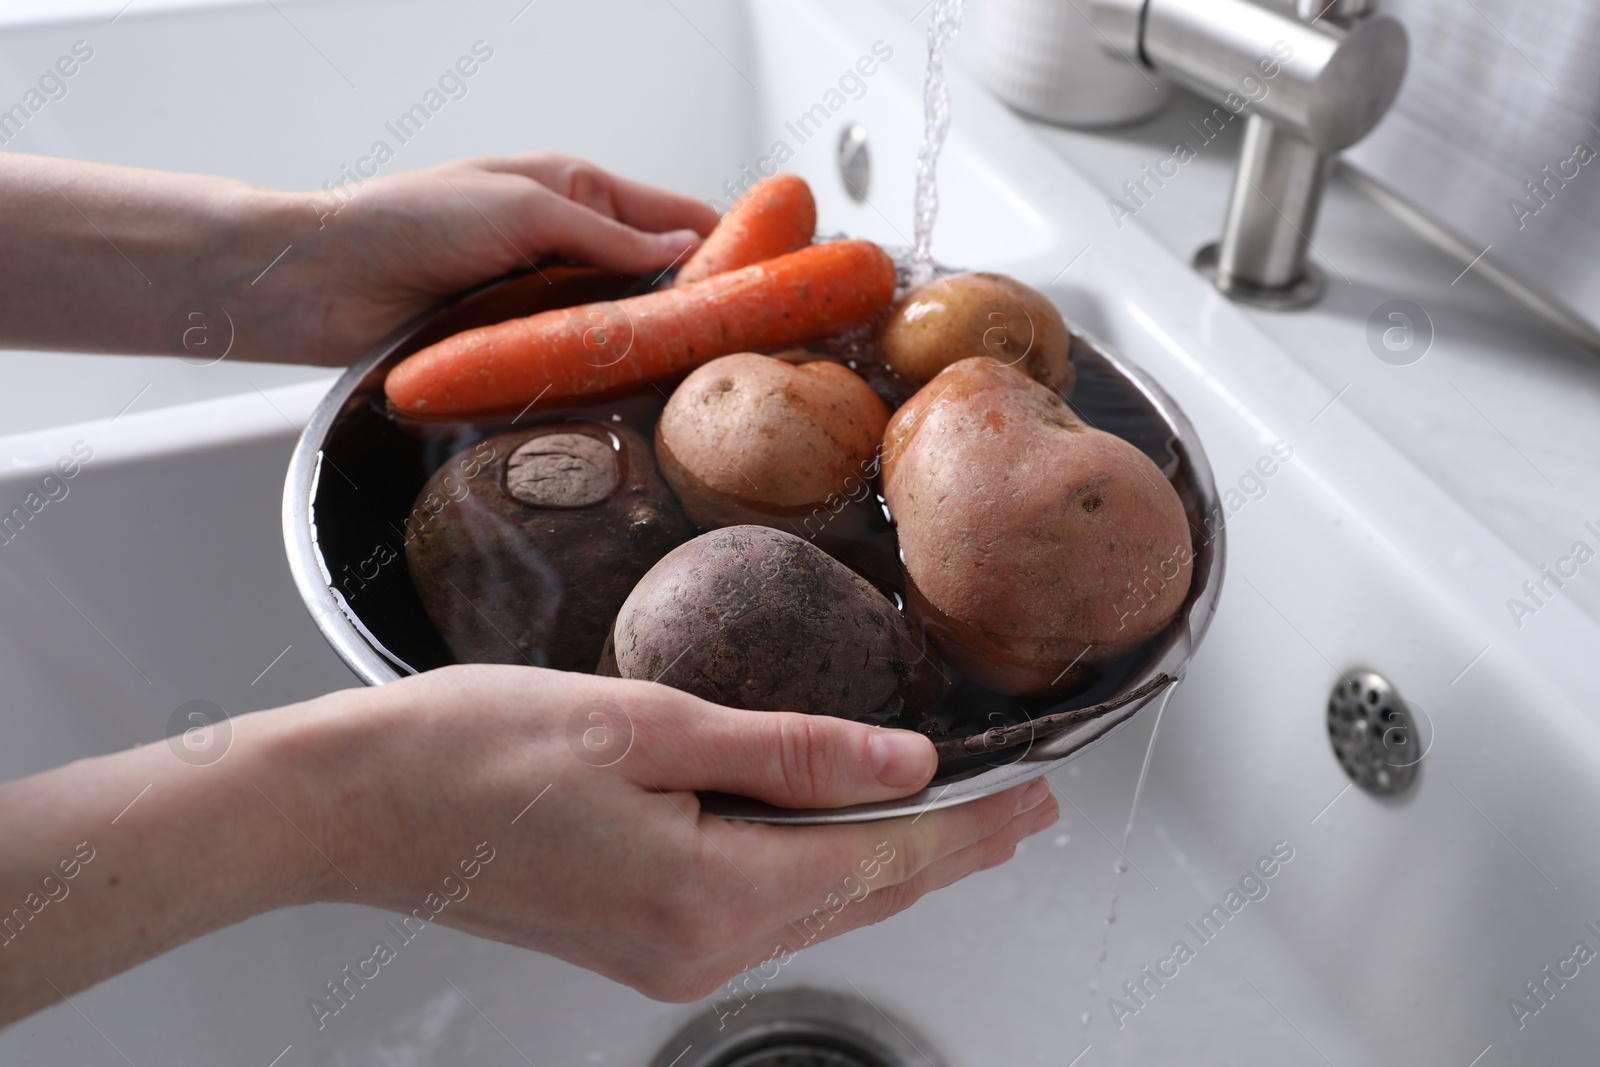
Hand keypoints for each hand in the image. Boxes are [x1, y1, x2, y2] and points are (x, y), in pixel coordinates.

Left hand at [0, 152, 718, 364]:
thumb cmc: (407, 221)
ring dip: (657, 348)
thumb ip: (606, 236)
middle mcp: (567, 246)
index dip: (728, 243)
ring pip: (624, 328)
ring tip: (711, 379)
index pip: (674, 218)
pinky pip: (581, 363)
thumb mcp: (523, 209)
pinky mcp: (521, 349)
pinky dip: (609, 375)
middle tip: (756, 342)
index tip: (778, 277)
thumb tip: (680, 254)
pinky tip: (640, 399)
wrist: (323, 281)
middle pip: (659, 279)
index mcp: (574, 191)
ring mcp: (546, 302)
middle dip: (703, 305)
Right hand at [265, 665, 1058, 1001]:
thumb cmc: (473, 751)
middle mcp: (696, 947)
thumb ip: (786, 749)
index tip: (1038, 806)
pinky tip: (839, 837)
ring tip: (953, 821)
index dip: (972, 833)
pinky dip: (820, 874)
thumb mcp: (649, 724)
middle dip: (950, 853)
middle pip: (862, 898)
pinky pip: (762, 910)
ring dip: (889, 864)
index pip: (885, 864)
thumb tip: (903, 759)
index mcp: (710, 895)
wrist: (355, 805)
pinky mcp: (636, 939)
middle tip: (1022, 813)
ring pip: (816, 908)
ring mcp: (663, 955)